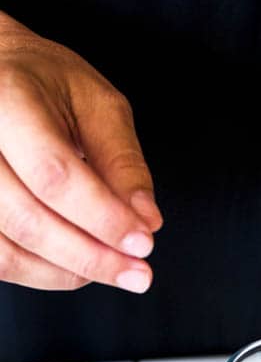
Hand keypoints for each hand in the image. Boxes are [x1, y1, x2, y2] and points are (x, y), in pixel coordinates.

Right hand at [0, 11, 161, 290]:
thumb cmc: (45, 87)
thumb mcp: (97, 105)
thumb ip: (122, 162)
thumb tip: (145, 221)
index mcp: (6, 99)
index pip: (53, 174)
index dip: (103, 217)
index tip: (143, 241)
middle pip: (29, 221)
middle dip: (92, 256)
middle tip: (138, 272)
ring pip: (8, 252)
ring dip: (70, 272)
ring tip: (114, 269)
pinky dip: (44, 274)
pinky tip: (77, 267)